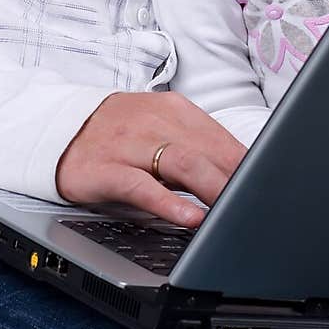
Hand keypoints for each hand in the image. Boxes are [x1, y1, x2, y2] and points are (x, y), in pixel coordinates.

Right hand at [55, 91, 245, 226]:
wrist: (58, 129)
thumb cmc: (119, 134)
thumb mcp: (159, 130)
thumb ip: (195, 146)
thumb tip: (241, 172)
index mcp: (174, 110)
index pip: (221, 138)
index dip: (248, 165)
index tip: (270, 187)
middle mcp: (154, 122)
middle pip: (208, 150)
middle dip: (238, 179)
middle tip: (260, 205)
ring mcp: (129, 144)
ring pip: (181, 163)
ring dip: (213, 188)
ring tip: (234, 211)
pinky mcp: (105, 169)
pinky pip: (141, 186)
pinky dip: (169, 203)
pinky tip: (189, 218)